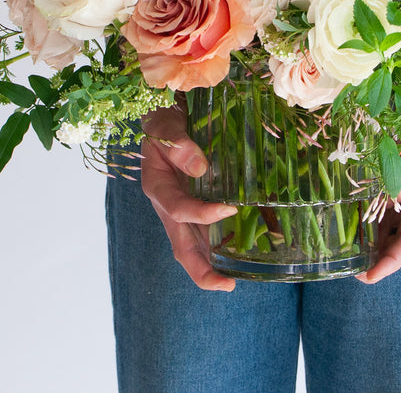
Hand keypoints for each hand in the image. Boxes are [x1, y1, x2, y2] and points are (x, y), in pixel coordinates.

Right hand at [141, 104, 237, 291]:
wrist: (165, 117)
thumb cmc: (164, 121)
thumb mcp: (165, 126)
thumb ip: (178, 143)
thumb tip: (200, 167)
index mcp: (157, 187)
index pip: (178, 209)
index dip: (201, 214)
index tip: (230, 209)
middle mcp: (168, 205)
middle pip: (181, 246)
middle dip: (201, 270)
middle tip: (226, 284)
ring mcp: (182, 210)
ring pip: (194, 246)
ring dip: (213, 264)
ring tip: (236, 278)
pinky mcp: (195, 206)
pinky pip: (206, 232)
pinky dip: (221, 245)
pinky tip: (243, 250)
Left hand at [357, 137, 400, 283]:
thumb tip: (392, 199)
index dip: (391, 261)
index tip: (371, 275)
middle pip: (394, 243)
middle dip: (376, 260)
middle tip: (352, 271)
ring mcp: (398, 204)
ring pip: (382, 232)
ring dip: (367, 246)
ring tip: (345, 257)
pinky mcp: (384, 194)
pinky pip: (371, 214)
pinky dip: (360, 224)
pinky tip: (344, 229)